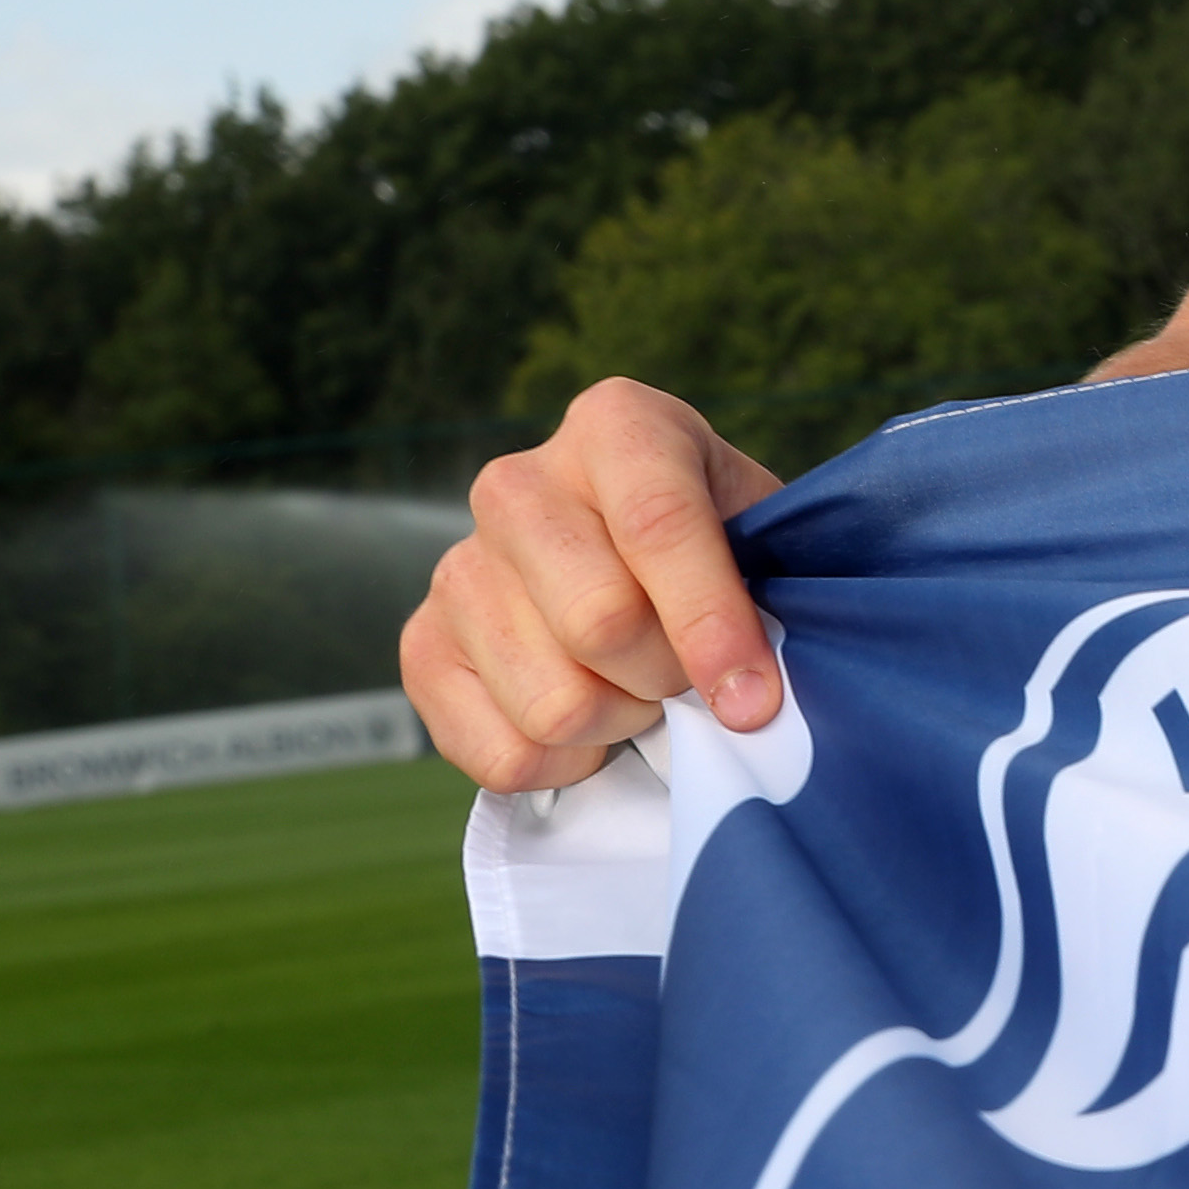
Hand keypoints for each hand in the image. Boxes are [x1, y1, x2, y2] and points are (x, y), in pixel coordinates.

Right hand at [401, 377, 784, 792]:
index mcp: (616, 426)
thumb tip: (750, 697)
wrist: (625, 560)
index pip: (659, 525)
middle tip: (689, 674)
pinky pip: (504, 755)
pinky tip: (588, 718)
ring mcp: (457, 567)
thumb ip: (766, 587)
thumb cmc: (715, 540)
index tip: (752, 700)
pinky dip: (566, 763)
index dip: (710, 623)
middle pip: (600, 622)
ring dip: (619, 721)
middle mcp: (518, 485)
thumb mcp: (758, 527)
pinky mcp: (421, 647)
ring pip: (555, 704)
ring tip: (635, 687)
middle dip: (668, 675)